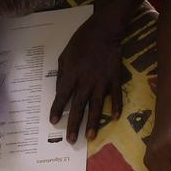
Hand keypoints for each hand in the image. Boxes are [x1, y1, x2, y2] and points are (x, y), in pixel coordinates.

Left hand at [49, 13, 123, 142]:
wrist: (104, 30)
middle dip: (74, 124)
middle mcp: (86, 81)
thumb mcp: (64, 55)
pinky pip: (116, 95)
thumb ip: (62, 73)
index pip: (62, 96)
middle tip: (71, 140)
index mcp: (72, 74)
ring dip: (93, 122)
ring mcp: (102, 81)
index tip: (53, 122)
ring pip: (97, 106)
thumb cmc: (81, 41)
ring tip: (90, 137)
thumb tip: (60, 89)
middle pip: (79, 106)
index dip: (58, 109)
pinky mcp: (115, 78)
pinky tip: (115, 118)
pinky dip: (116, 107)